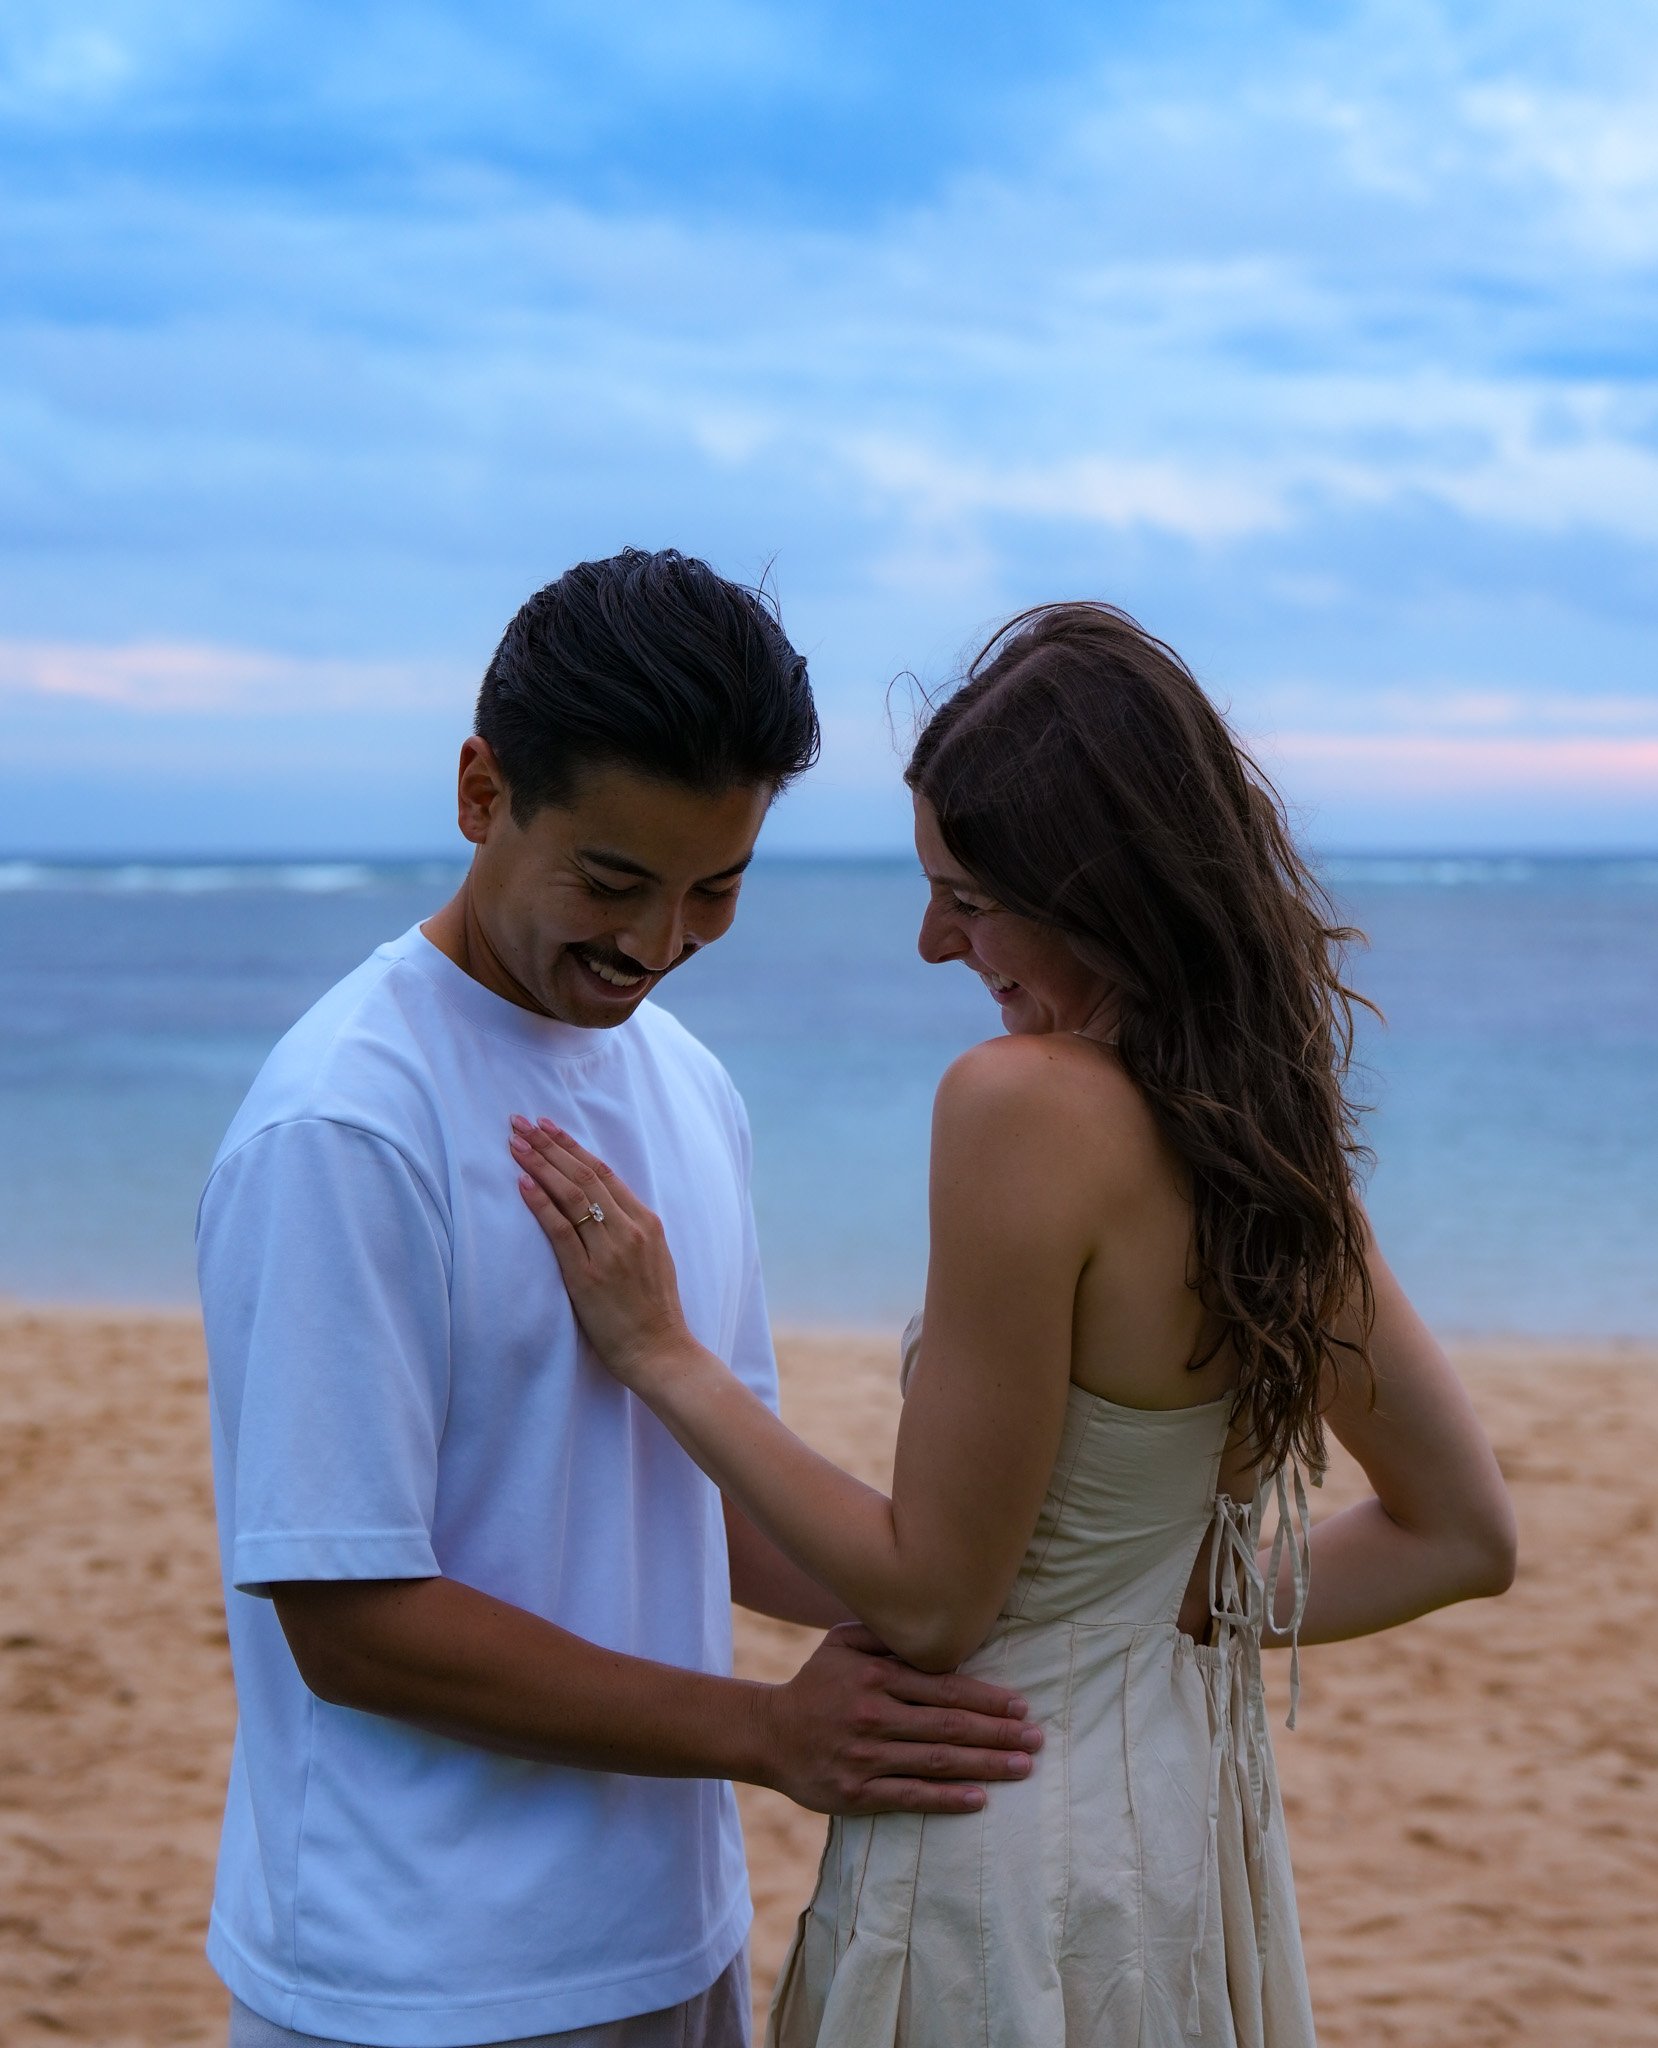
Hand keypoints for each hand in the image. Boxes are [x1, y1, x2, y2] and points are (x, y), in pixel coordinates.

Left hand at [510, 1117, 691, 1388]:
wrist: (663, 1352)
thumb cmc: (654, 1312)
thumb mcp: (653, 1260)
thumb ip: (631, 1232)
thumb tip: (603, 1208)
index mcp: (646, 1223)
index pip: (604, 1172)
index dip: (573, 1147)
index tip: (547, 1126)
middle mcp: (630, 1230)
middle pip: (584, 1176)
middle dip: (550, 1145)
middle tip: (520, 1122)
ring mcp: (610, 1252)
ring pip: (572, 1195)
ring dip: (541, 1165)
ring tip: (515, 1143)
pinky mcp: (588, 1276)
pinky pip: (561, 1231)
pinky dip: (541, 1204)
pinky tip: (522, 1183)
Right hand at [756, 1623, 1042, 1815]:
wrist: (768, 1735)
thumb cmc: (816, 1684)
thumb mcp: (842, 1643)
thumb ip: (886, 1635)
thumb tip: (935, 1629)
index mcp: (876, 1676)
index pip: (945, 1688)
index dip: (987, 1698)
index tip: (1021, 1705)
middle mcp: (874, 1715)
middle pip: (950, 1726)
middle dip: (999, 1732)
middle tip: (1037, 1738)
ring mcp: (867, 1757)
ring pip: (938, 1761)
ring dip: (986, 1764)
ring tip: (1023, 1766)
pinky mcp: (858, 1794)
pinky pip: (912, 1796)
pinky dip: (948, 1798)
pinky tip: (980, 1799)